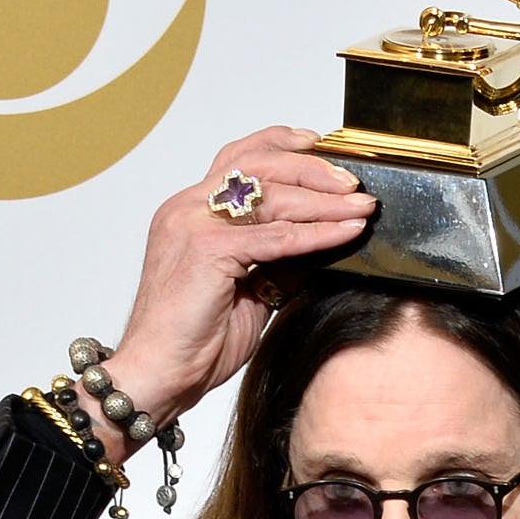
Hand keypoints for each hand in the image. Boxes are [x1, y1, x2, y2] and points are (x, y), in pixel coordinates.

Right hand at [92, 128, 374, 455]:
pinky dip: (316, 234)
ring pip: (271, 197)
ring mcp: (193, 225)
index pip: (238, 157)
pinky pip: (275, 237)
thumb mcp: (246, 290)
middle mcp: (186, 208)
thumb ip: (276, 259)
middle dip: (312, 169)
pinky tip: (345, 233)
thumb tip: (322, 239)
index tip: (321, 145)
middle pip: (258, 164)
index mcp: (189, 211)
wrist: (158, 375)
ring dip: (324, 200)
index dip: (281, 143)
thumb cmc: (193, 340)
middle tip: (353, 184)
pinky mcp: (206, 250)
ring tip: (361, 207)